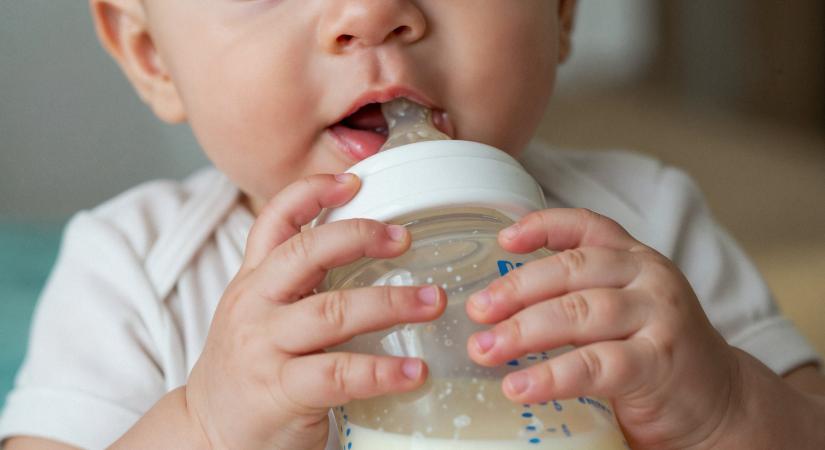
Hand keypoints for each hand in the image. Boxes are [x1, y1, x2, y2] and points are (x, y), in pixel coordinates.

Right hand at [186, 174, 445, 449]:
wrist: (207, 434)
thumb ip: (297, 284)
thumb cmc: (249, 370)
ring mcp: (265, 347)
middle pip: (306, 252)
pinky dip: (382, 371)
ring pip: (332, 311)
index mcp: (253, 281)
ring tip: (433, 301)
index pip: (274, 220)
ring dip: (390, 303)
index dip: (311, 192)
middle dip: (359, 236)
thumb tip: (363, 254)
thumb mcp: (260, 313)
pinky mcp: (280, 391)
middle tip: (406, 237)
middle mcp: (254, 304)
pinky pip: (339, 374)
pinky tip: (414, 372)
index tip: (354, 180)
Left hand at [465, 208, 740, 448]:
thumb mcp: (621, 309)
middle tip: (476, 311)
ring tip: (485, 349)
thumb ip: (577, 296)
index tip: (502, 239)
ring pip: (580, 312)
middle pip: (573, 269)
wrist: (721, 402)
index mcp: (633, 258)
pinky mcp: (659, 362)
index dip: (542, 226)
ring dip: (524, 331)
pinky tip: (519, 386)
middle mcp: (648, 277)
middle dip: (516, 289)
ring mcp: (658, 317)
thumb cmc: (654, 353)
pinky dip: (552, 376)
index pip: (586, 226)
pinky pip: (596, 364)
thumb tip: (496, 308)